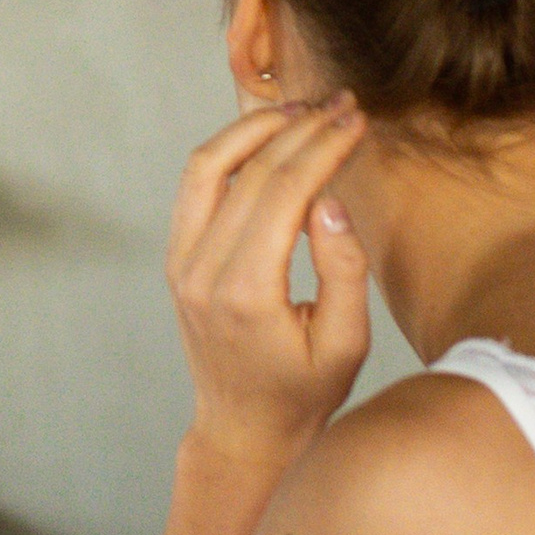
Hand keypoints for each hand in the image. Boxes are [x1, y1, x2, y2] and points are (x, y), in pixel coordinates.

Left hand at [167, 95, 370, 457]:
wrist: (244, 428)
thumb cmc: (302, 393)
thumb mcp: (346, 343)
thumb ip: (343, 269)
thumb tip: (331, 200)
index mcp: (246, 291)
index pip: (285, 191)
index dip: (324, 147)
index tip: (357, 121)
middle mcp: (203, 270)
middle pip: (250, 171)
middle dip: (300, 129)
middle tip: (342, 105)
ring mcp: (181, 263)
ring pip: (207, 167)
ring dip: (254, 129)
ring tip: (303, 110)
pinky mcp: (177, 259)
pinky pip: (195, 188)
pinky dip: (227, 152)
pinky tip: (266, 139)